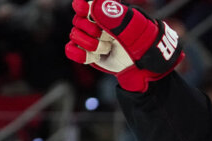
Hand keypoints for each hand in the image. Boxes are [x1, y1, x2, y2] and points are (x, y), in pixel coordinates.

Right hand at [65, 0, 183, 91]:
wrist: (140, 64)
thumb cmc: (138, 41)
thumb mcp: (130, 27)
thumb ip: (113, 17)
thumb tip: (92, 7)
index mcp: (104, 10)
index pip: (85, 4)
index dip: (81, 6)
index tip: (84, 9)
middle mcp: (94, 21)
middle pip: (78, 21)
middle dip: (93, 31)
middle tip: (110, 37)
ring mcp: (89, 36)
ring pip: (75, 36)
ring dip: (93, 45)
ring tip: (108, 48)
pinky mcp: (86, 52)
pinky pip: (71, 50)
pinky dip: (79, 54)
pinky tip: (94, 56)